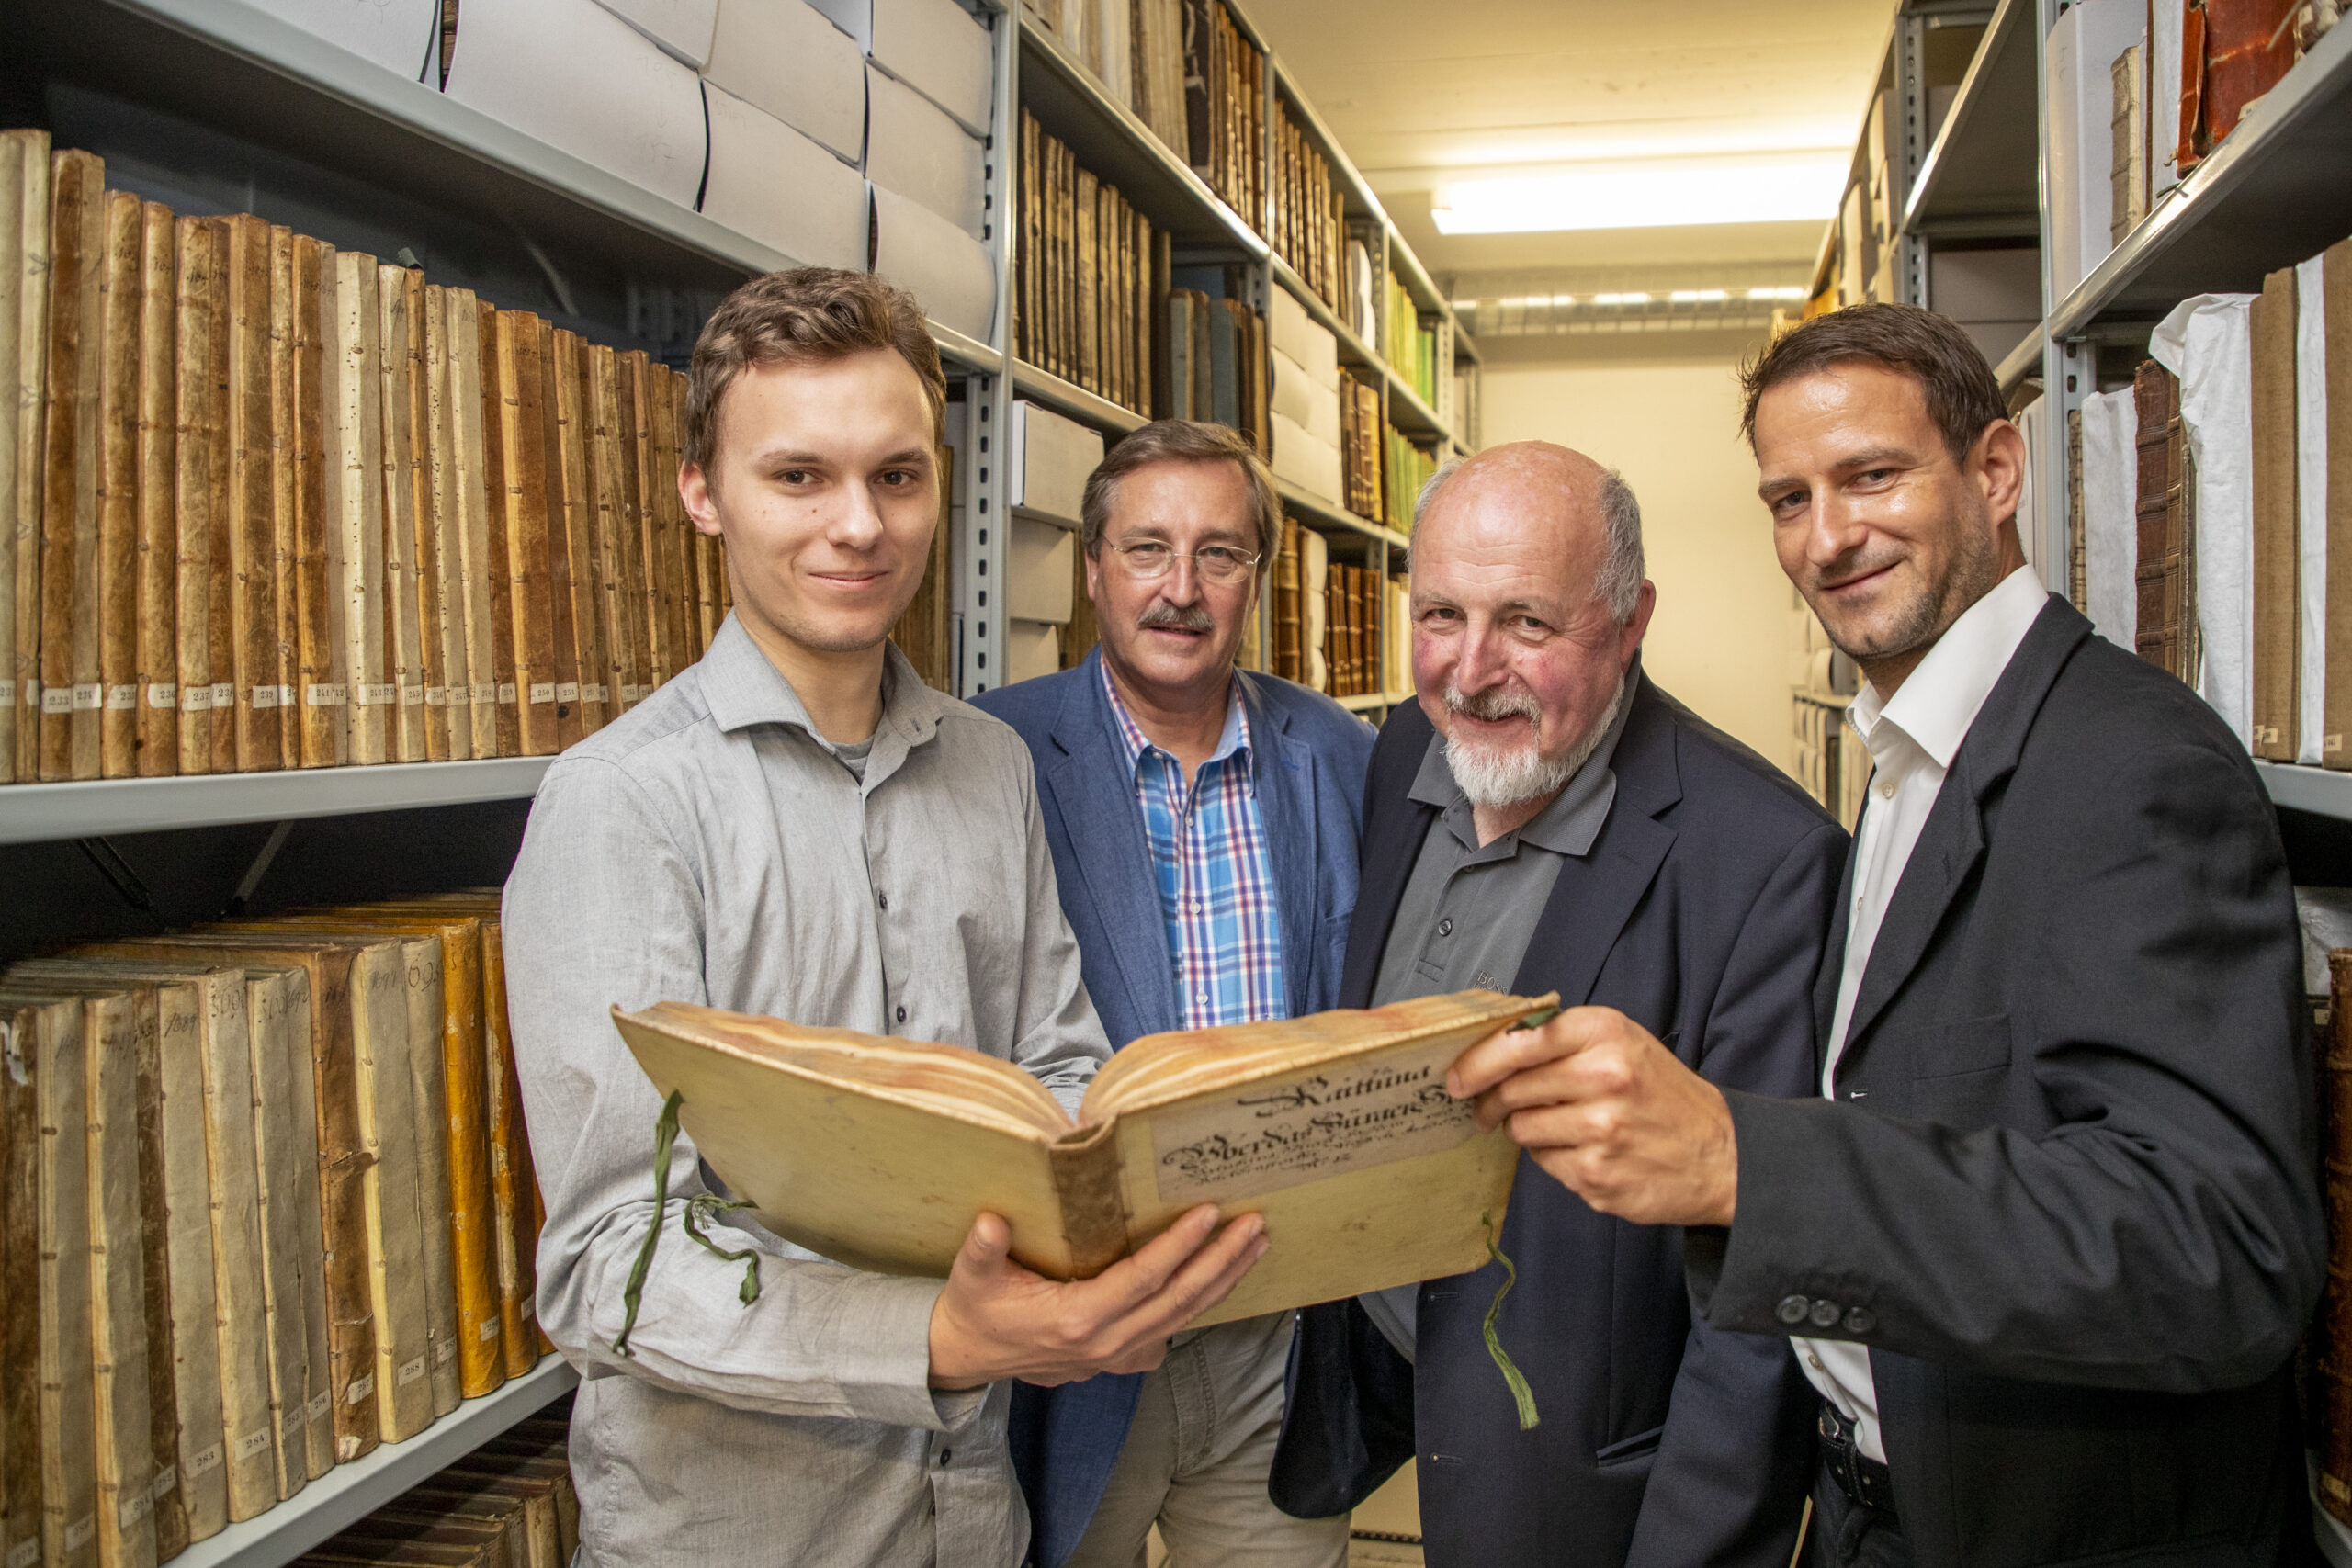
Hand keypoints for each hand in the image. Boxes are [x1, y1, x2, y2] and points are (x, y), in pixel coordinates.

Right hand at [926, 1205, 1268, 1388]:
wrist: (969, 1358)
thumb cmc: (975, 1310)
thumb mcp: (971, 1277)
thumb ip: (981, 1250)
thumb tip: (991, 1222)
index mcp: (1075, 1320)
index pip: (1142, 1280)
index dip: (1178, 1247)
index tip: (1208, 1214)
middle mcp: (1105, 1342)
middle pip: (1178, 1301)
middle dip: (1221, 1261)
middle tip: (1254, 1226)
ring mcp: (1117, 1355)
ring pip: (1184, 1317)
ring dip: (1223, 1280)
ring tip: (1255, 1244)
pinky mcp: (1121, 1357)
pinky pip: (1173, 1330)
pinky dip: (1203, 1304)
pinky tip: (1225, 1276)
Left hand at [1446, 1006, 1737, 1227]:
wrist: (1722, 1153)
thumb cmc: (1663, 1094)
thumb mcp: (1623, 1044)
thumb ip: (1561, 1040)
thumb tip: (1486, 1051)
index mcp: (1605, 1033)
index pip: (1517, 1042)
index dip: (1476, 1062)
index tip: (1455, 1078)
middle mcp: (1603, 1077)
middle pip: (1512, 1089)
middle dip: (1493, 1101)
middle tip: (1491, 1108)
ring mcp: (1600, 1130)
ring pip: (1522, 1130)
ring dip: (1528, 1130)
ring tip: (1561, 1127)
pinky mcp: (1597, 1176)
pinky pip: (1545, 1164)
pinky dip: (1555, 1159)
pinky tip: (1587, 1152)